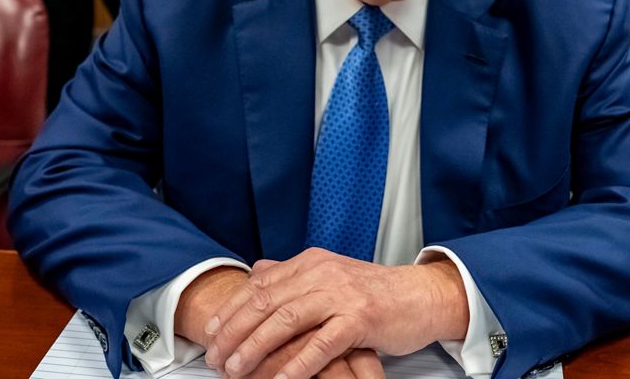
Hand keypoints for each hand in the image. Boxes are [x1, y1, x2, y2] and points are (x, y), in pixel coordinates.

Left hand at [177, 268, 382, 378]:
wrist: (420, 296)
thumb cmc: (374, 293)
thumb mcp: (330, 274)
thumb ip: (293, 273)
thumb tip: (257, 270)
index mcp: (310, 262)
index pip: (258, 285)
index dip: (229, 309)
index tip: (209, 333)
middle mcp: (322, 273)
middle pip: (265, 302)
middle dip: (234, 332)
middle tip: (215, 358)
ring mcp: (341, 295)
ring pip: (286, 320)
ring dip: (256, 347)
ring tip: (236, 369)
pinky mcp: (360, 318)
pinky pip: (321, 344)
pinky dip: (298, 363)